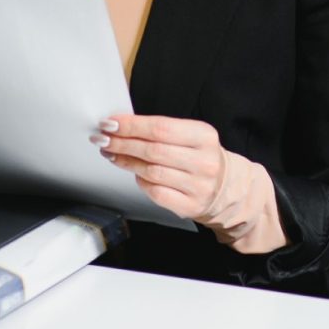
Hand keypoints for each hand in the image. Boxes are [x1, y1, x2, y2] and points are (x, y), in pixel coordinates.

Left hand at [92, 114, 288, 253]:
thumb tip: (121, 126)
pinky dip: (141, 182)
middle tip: (103, 138)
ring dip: (126, 161)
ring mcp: (198, 185)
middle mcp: (204, 161)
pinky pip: (156, 192)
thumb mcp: (190, 135)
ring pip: (151, 172)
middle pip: (153, 150)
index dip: (132, 125)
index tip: (111, 123)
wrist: (225, 187)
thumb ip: (161, 130)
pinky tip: (135, 174)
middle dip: (123, 143)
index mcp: (204, 136)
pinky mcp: (189, 205)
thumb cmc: (200, 156)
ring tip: (112, 153)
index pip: (161, 128)